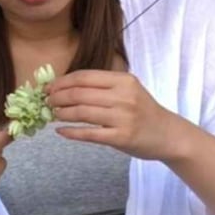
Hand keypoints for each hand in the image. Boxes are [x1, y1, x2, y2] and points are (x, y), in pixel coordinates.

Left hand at [48, 70, 188, 160]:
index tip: (48, 88)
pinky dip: (71, 132)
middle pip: (79, 94)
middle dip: (57, 98)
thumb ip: (102, 87)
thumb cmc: (143, 111)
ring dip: (61, 114)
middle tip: (47, 102)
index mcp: (123, 80)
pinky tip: (61, 131)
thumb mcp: (128, 90)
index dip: (61, 82)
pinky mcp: (121, 137)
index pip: (84, 77)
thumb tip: (64, 87)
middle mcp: (123, 96)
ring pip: (81, 113)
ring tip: (53, 115)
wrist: (168, 134)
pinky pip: (89, 134)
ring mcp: (123, 117)